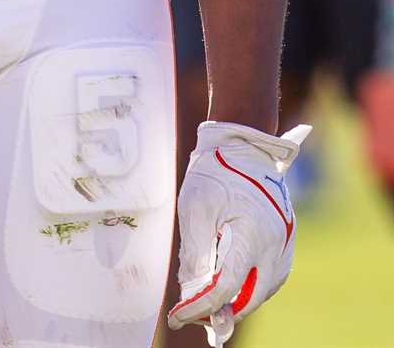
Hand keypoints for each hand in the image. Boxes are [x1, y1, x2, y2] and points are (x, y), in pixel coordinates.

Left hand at [168, 120, 310, 344]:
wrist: (244, 146)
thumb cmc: (216, 173)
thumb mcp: (195, 207)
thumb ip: (194, 251)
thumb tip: (190, 291)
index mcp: (254, 237)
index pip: (226, 287)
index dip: (200, 306)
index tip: (176, 316)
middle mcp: (277, 247)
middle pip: (249, 297)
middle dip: (220, 311)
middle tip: (191, 314)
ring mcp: (286, 247)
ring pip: (261, 291)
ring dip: (235, 300)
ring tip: (205, 302)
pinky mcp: (286, 244)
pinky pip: (268, 277)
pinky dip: (247, 286)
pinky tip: (226, 283)